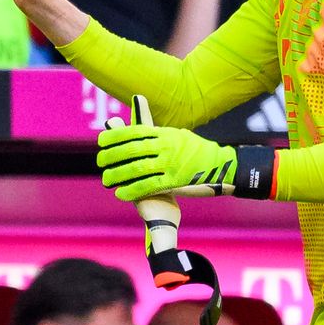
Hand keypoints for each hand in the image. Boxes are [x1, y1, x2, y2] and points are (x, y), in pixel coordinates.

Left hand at [96, 123, 238, 202]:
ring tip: (106, 179)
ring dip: (118, 174)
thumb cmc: (199, 152)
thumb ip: (159, 135)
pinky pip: (148, 186)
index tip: (101, 140)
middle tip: (100, 161)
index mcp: (166, 134)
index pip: (135, 132)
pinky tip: (120, 193)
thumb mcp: (179, 136)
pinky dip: (132, 190)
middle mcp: (166, 147)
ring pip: (136, 168)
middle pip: (131, 149)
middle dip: (112, 155)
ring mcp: (170, 164)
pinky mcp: (174, 182)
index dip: (116, 136)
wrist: (223, 167)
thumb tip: (138, 131)